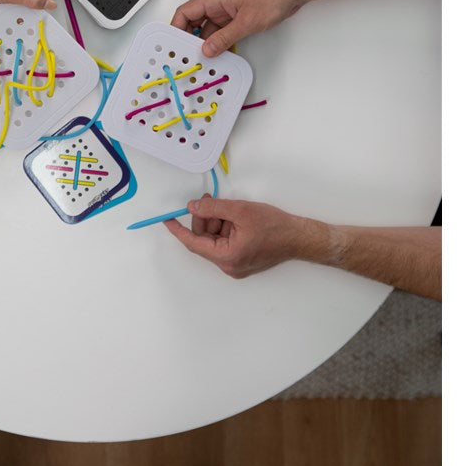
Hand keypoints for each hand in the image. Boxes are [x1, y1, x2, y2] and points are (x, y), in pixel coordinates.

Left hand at [164, 195, 324, 278]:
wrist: (299, 237)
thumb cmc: (275, 226)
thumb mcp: (239, 210)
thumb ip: (213, 208)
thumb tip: (192, 207)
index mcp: (226, 257)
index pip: (194, 243)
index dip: (178, 230)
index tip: (167, 220)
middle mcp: (229, 265)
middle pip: (204, 239)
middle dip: (204, 218)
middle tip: (207, 200)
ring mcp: (235, 265)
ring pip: (214, 239)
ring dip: (216, 222)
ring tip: (228, 207)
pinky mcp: (241, 260)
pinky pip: (224, 242)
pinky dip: (224, 228)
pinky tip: (234, 217)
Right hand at [170, 0, 305, 56]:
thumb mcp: (246, 22)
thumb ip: (225, 38)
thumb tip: (208, 49)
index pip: (185, 12)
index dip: (176, 28)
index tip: (174, 44)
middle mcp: (217, 4)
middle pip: (194, 22)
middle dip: (190, 39)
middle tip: (188, 55)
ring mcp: (226, 12)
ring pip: (208, 30)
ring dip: (206, 44)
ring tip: (205, 59)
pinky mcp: (235, 18)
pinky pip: (220, 32)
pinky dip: (219, 43)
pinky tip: (220, 54)